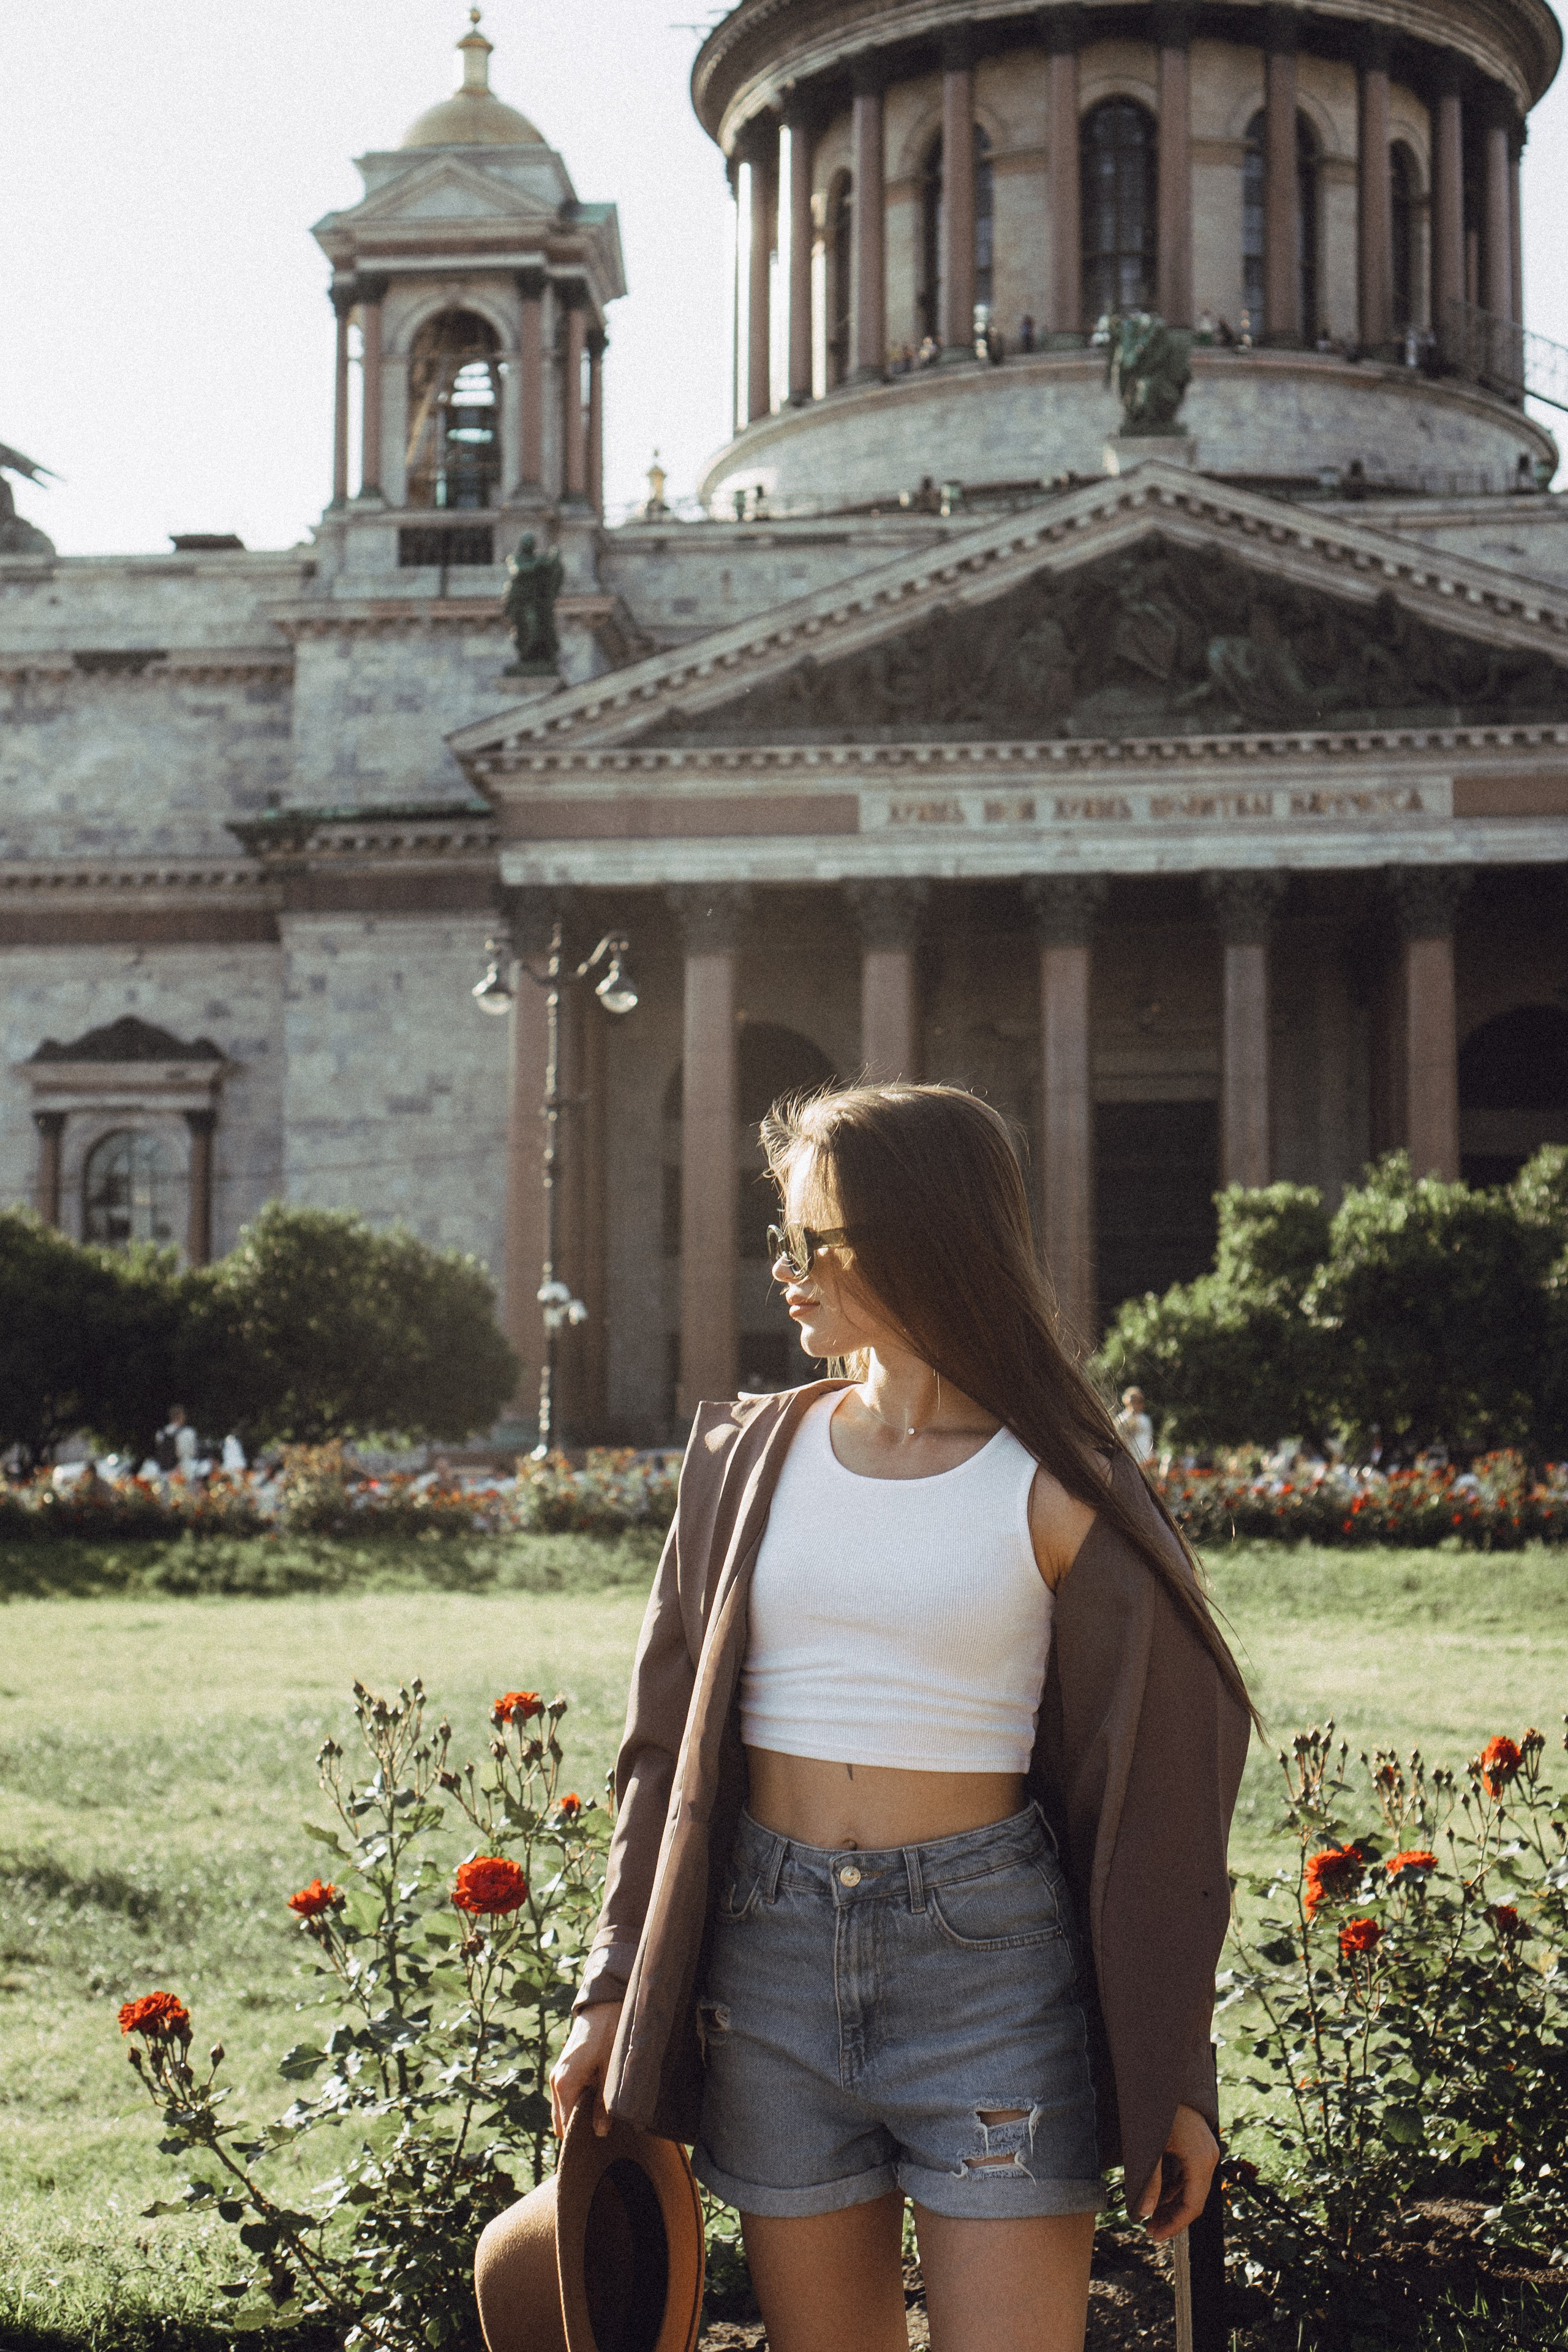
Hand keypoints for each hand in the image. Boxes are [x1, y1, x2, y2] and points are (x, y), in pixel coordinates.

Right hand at [548, 2000, 622, 2141]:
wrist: (605, 2002)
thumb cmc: (610, 2033)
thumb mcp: (611, 2070)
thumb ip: (604, 2103)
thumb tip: (600, 2132)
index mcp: (564, 2083)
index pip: (565, 2126)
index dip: (579, 2139)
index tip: (595, 2149)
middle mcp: (556, 2081)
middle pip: (561, 2120)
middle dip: (578, 2130)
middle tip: (602, 2137)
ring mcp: (559, 2074)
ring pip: (565, 2108)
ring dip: (579, 2115)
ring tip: (603, 2120)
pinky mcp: (566, 2068)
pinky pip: (569, 2096)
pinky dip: (579, 2103)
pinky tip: (598, 2103)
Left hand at [1134, 2103, 1219, 2242]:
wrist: (1164, 2076)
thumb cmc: (1156, 2109)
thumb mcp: (1149, 2147)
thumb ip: (1149, 2181)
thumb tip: (1145, 2214)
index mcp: (1201, 2160)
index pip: (1193, 2206)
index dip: (1174, 2224)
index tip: (1154, 2235)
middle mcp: (1209, 2157)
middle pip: (1195, 2199)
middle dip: (1172, 2216)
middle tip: (1150, 2229)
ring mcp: (1206, 2150)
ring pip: (1192, 2187)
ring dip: (1173, 2203)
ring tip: (1151, 2215)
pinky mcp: (1199, 2144)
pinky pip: (1190, 2174)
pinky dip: (1176, 2187)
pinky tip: (1159, 2194)